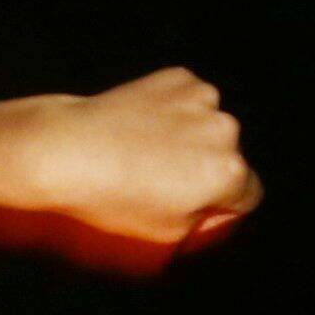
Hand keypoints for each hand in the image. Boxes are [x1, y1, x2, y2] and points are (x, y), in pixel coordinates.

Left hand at [16, 68, 257, 270]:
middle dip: (205, 168)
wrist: (66, 150)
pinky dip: (172, 110)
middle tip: (161, 181)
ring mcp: (202, 99)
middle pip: (230, 156)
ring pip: (208, 125)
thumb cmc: (111, 201)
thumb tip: (210, 211)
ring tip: (145, 151)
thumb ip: (201, 224)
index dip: (222, 206)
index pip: (249, 196)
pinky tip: (141, 125)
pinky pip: (188, 99)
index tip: (195, 207)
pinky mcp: (178, 77)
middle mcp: (225, 130)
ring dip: (190, 136)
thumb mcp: (164, 236)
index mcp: (229, 173)